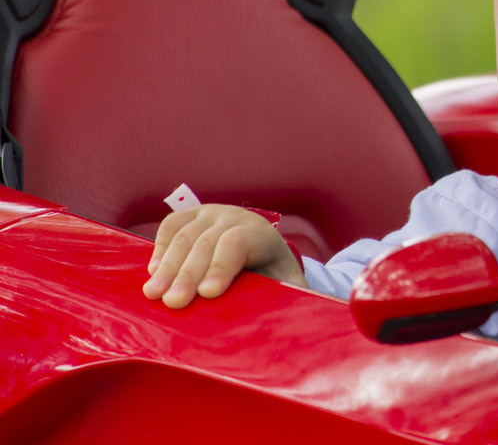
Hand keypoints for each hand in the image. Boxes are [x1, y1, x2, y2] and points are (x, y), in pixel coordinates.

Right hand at [143, 204, 306, 307]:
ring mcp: (211, 214)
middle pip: (207, 242)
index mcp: (263, 235)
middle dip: (189, 273)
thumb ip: (295, 300)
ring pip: (185, 235)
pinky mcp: (191, 216)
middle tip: (174, 302)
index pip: (239, 243)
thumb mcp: (290, 288)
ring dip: (167, 266)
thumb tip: (311, 317)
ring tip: (154, 294)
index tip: (208, 294)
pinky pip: (171, 226)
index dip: (222, 266)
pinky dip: (160, 248)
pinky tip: (153, 272)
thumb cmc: (274, 278)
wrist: (263, 253)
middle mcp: (236, 218)